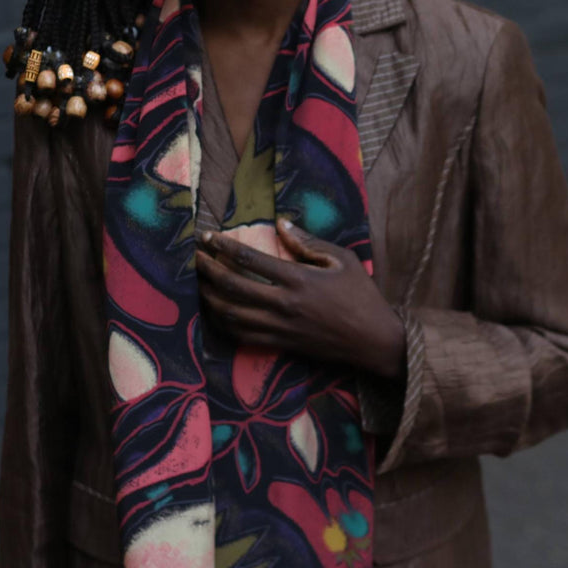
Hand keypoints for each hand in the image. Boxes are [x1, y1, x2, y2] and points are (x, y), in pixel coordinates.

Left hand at [195, 219, 405, 378]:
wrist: (373, 339)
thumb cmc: (361, 295)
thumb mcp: (342, 259)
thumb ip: (308, 242)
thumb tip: (280, 223)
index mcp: (299, 279)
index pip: (251, 259)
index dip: (224, 247)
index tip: (209, 237)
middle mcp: (284, 304)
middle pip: (232, 286)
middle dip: (208, 270)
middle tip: (194, 258)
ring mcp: (280, 327)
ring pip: (232, 314)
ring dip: (209, 298)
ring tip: (198, 284)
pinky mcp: (281, 344)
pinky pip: (243, 336)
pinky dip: (223, 324)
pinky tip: (215, 312)